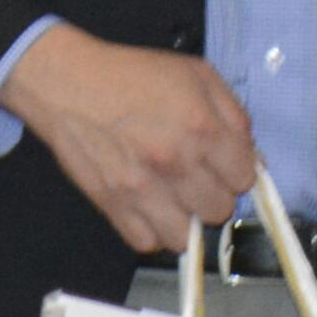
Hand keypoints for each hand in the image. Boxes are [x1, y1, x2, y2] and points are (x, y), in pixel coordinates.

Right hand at [3, 29, 258, 251]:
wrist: (68, 84)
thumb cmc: (130, 75)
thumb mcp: (195, 73)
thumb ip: (232, 113)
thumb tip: (249, 153)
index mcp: (202, 127)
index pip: (245, 178)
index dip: (235, 170)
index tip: (221, 164)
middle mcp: (175, 161)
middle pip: (219, 210)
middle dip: (211, 194)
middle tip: (194, 178)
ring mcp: (142, 188)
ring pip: (186, 237)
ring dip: (183, 220)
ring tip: (173, 200)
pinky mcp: (112, 204)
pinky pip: (146, 242)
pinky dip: (151, 231)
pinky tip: (149, 209)